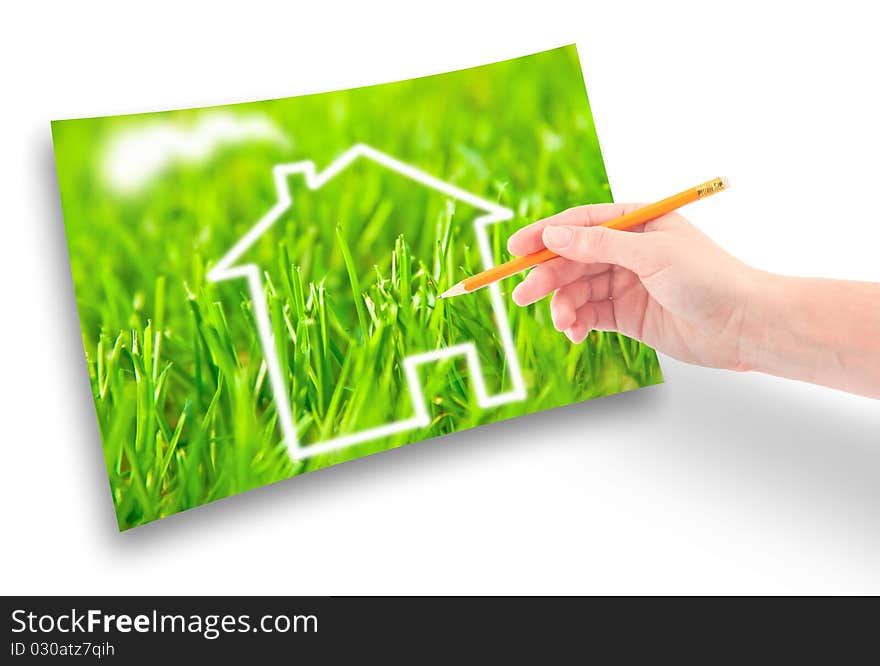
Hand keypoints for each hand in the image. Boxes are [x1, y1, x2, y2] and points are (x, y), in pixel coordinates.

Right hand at [507, 203, 759, 369]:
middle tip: (523, 295)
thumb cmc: (707, 278)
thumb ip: (600, 245)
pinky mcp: (627, 315)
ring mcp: (626, 283)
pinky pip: (590, 314)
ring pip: (578, 289)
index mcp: (635, 223)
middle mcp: (627, 251)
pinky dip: (577, 323)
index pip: (580, 224)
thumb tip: (553, 235)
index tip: (515, 249)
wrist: (743, 325)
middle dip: (547, 276)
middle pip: (573, 259)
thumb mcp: (651, 254)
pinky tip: (574, 333)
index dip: (544, 235)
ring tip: (560, 321)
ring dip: (562, 304)